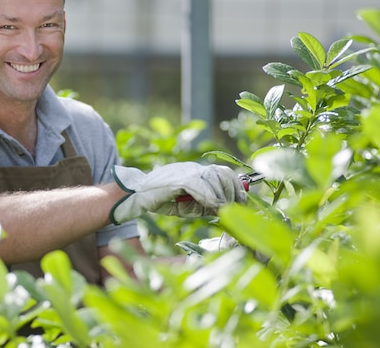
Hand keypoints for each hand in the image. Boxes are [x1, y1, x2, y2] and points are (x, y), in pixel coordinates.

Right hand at [109, 162, 246, 224]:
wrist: (136, 195)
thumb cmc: (161, 201)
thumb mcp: (188, 206)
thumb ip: (205, 205)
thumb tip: (223, 209)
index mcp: (197, 172)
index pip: (223, 173)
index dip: (236, 187)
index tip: (244, 202)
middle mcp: (193, 168)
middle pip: (222, 173)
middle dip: (234, 191)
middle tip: (238, 208)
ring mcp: (185, 172)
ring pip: (213, 179)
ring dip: (221, 196)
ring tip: (222, 210)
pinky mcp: (177, 178)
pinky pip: (198, 186)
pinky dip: (209, 197)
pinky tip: (213, 207)